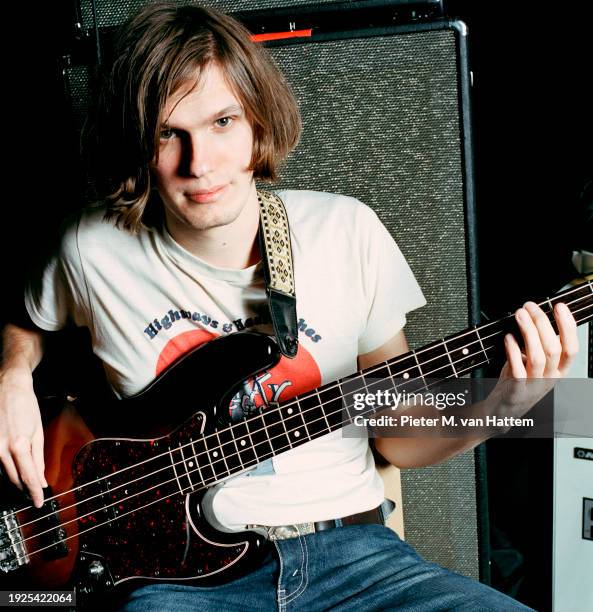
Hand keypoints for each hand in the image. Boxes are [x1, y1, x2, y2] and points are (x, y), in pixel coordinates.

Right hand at [0, 369, 46, 506]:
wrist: (8, 388)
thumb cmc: (25, 407)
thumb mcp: (38, 431)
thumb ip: (38, 457)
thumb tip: (42, 479)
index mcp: (19, 445)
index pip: (28, 477)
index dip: (34, 492)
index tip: (39, 502)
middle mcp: (1, 449)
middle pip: (14, 478)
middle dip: (25, 489)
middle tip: (34, 496)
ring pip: (3, 473)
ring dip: (14, 481)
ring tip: (25, 485)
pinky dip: (4, 470)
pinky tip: (11, 472)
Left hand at [489, 301, 578, 419]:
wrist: (502, 411)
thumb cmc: (518, 383)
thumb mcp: (534, 364)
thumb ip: (538, 345)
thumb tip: (536, 317)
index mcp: (558, 371)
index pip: (571, 348)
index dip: (568, 326)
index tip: (560, 307)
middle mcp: (550, 378)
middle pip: (553, 349)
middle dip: (542, 323)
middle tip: (530, 307)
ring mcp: (534, 385)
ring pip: (538, 357)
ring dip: (529, 333)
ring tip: (520, 315)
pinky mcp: (517, 390)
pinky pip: (517, 369)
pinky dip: (513, 351)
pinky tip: (509, 337)